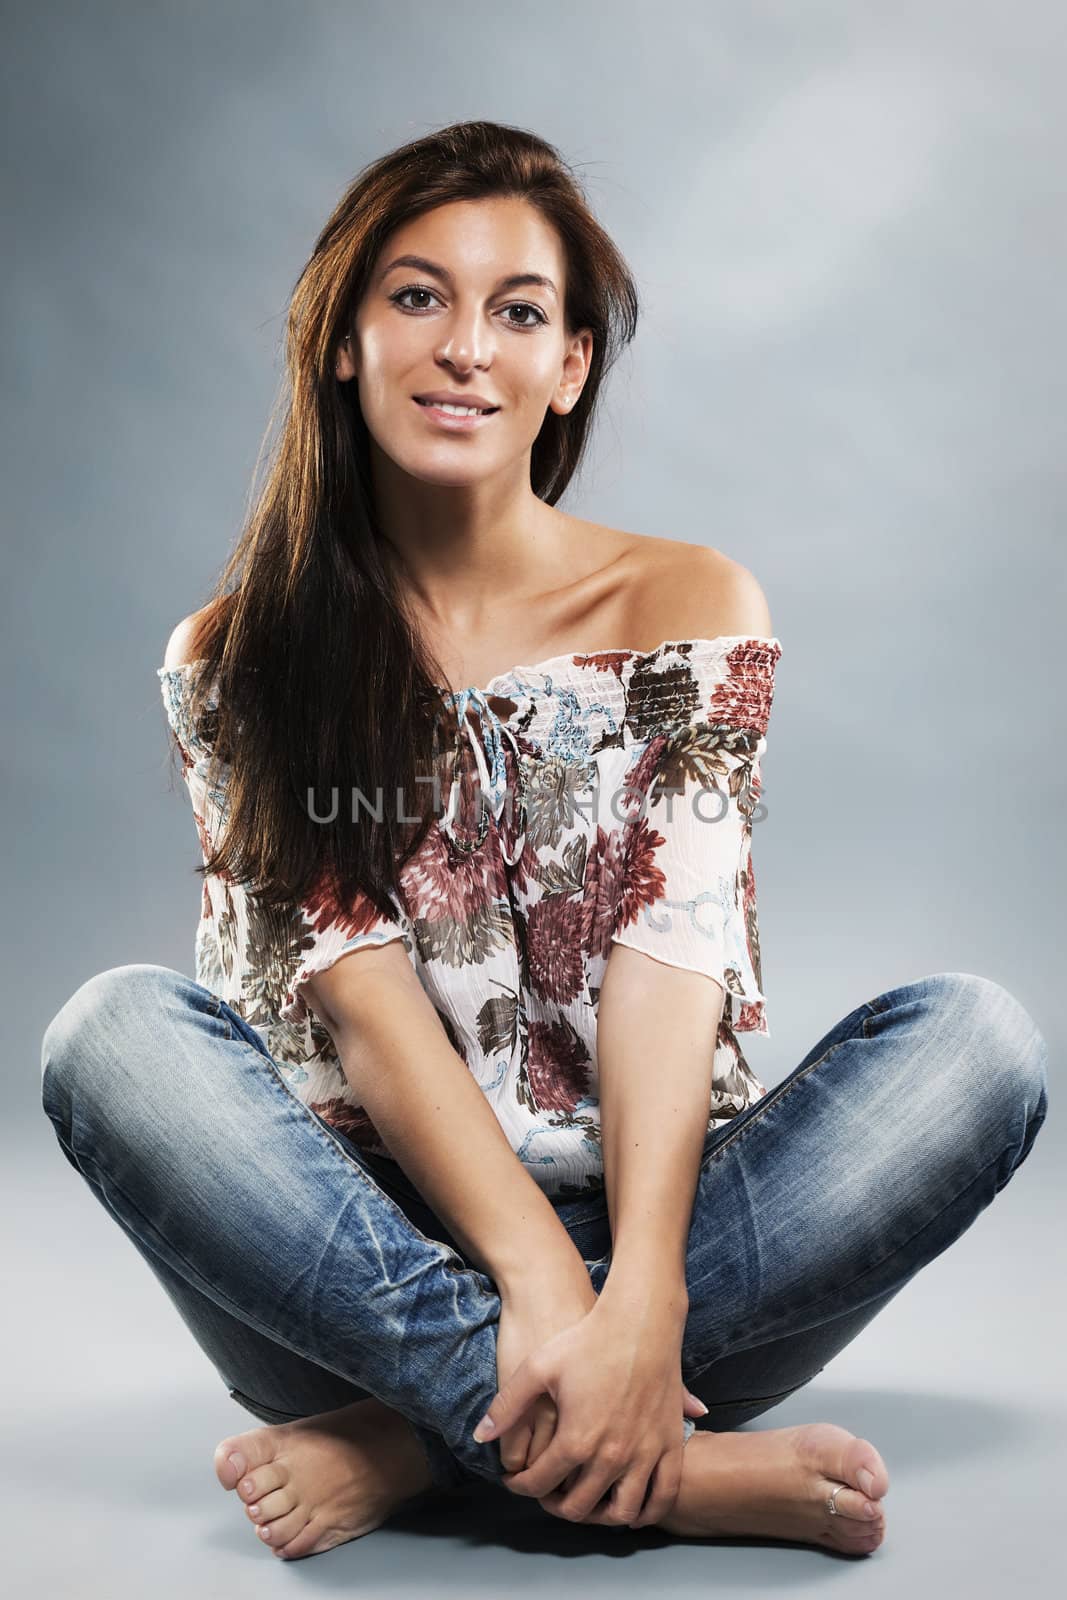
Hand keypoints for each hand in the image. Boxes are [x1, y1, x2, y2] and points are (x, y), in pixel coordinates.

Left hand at [477, 1288, 704, 1527]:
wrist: (639, 1322)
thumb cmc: (587, 1341)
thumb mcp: (538, 1368)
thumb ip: (507, 1406)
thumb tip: (480, 1437)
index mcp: (576, 1441)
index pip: (540, 1483)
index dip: (521, 1486)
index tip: (515, 1480)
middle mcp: (611, 1457)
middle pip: (578, 1507)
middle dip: (554, 1504)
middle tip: (546, 1492)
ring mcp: (645, 1455)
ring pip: (622, 1513)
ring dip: (599, 1517)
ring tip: (586, 1502)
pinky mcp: (671, 1445)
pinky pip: (663, 1496)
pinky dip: (648, 1512)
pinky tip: (632, 1507)